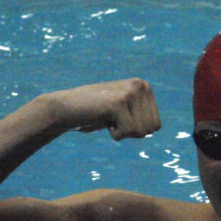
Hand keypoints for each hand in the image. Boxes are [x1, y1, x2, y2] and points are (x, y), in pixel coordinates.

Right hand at [46, 79, 160, 139]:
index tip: (118, 118)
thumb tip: (155, 128)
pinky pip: (128, 132)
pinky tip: (102, 120)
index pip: (155, 125)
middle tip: (112, 119)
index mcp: (144, 87)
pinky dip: (115, 134)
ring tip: (107, 118)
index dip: (135, 129)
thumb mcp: (123, 112)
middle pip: (151, 129)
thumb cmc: (94, 114)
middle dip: (130, 131)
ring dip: (123, 132)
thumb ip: (140, 115)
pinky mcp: (119, 102)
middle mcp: (141, 85)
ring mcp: (130, 92)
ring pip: (141, 132)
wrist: (65, 109)